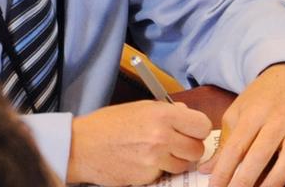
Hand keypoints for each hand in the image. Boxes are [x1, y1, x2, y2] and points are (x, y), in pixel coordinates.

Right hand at [67, 100, 211, 185]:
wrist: (82, 147)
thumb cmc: (108, 124)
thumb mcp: (140, 108)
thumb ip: (167, 110)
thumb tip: (186, 113)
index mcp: (162, 115)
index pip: (202, 125)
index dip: (198, 129)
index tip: (191, 131)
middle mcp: (162, 137)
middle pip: (197, 150)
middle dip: (189, 148)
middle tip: (177, 144)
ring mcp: (154, 160)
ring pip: (183, 166)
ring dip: (175, 162)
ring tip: (158, 153)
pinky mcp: (146, 178)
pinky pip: (163, 175)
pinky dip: (158, 171)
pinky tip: (143, 162)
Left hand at [200, 63, 284, 186]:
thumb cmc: (260, 97)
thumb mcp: (238, 112)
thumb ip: (225, 142)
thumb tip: (208, 170)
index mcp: (253, 114)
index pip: (236, 147)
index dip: (224, 171)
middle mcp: (277, 120)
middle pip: (261, 154)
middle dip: (245, 181)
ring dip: (275, 180)